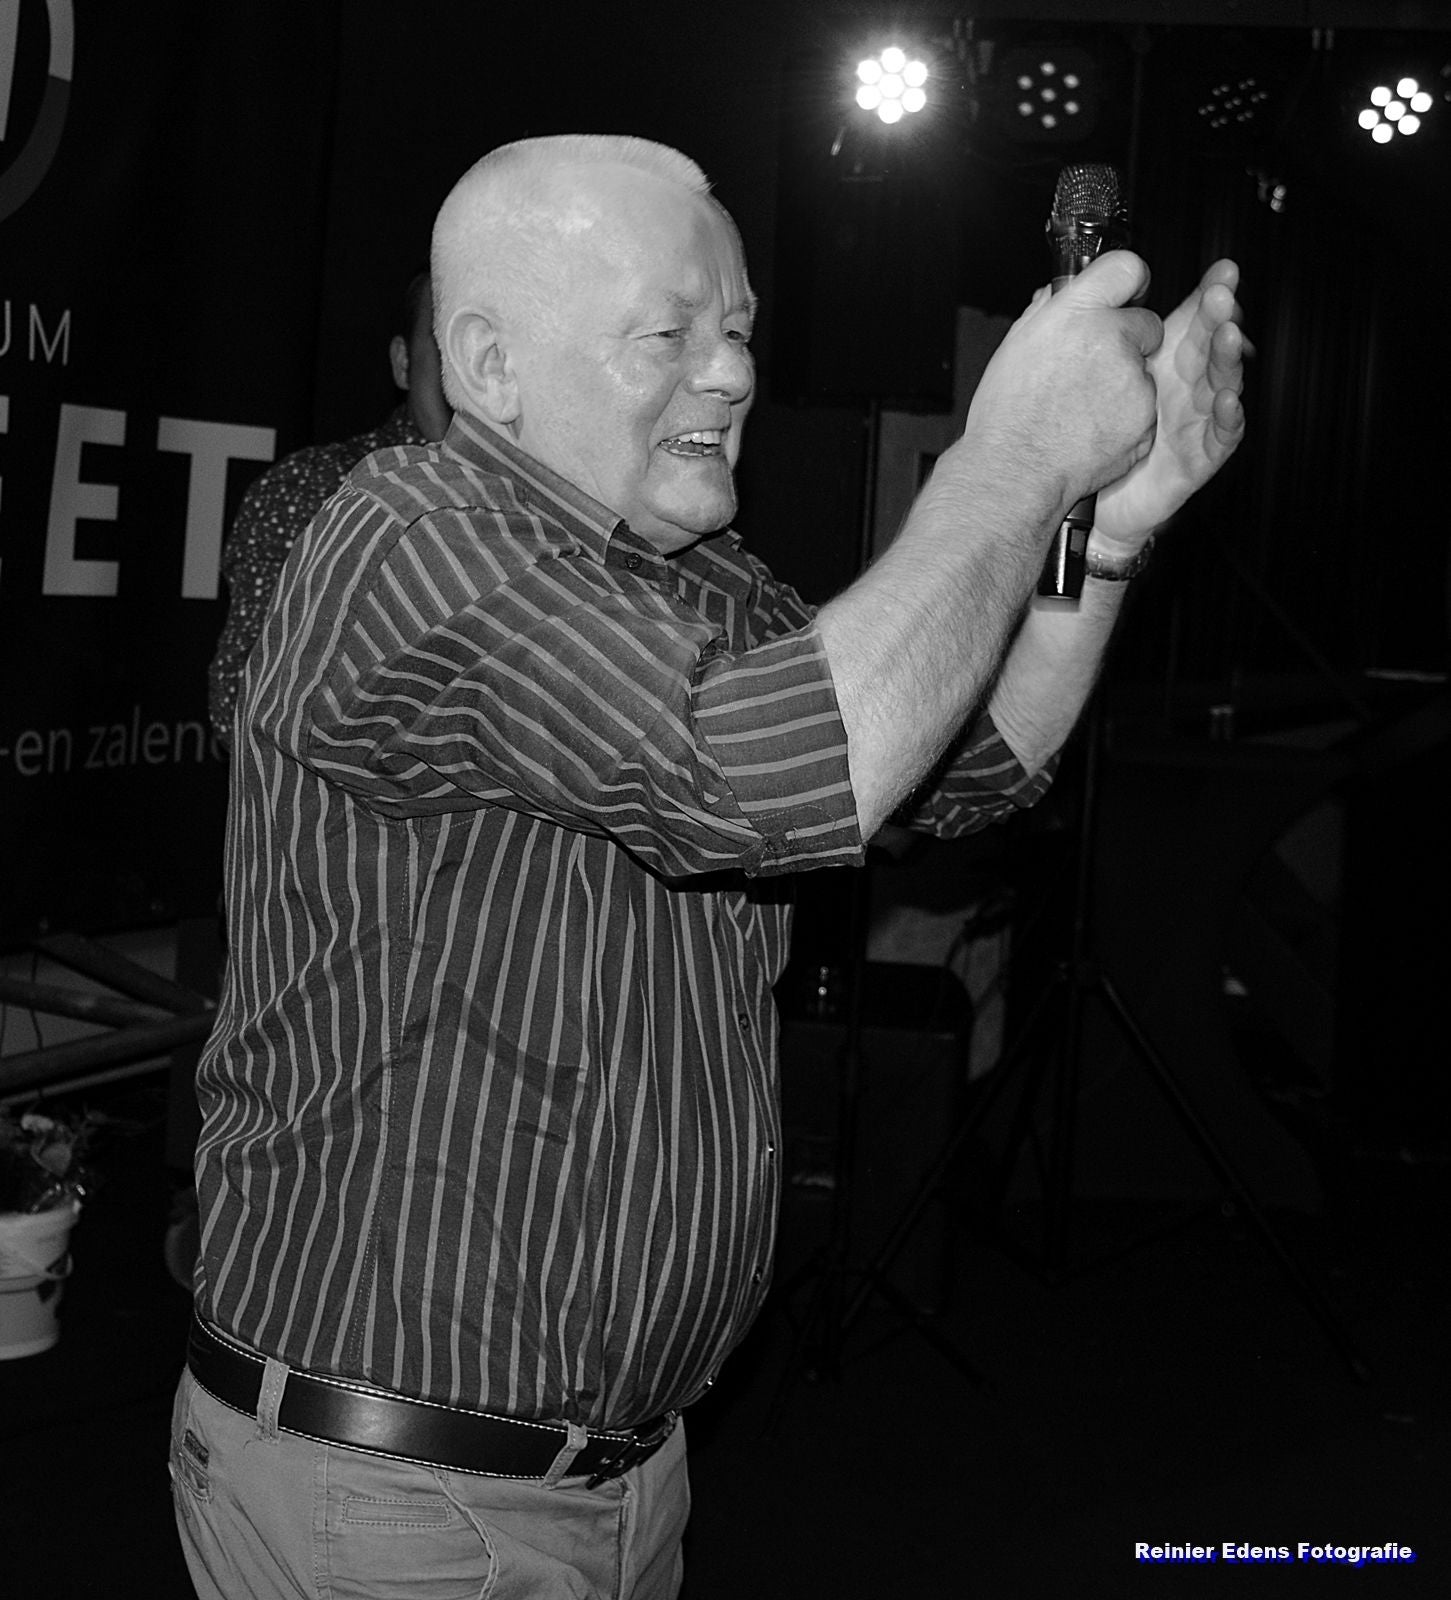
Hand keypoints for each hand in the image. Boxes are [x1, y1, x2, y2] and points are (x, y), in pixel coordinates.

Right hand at [956, 250, 1162, 531]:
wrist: (1015, 472)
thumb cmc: (1007, 416)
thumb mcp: (1014, 347)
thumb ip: (1045, 313)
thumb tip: (1056, 297)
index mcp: (1076, 314)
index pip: (1127, 268)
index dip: (1129, 281)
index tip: (1127, 292)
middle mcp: (1111, 340)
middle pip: (1147, 322)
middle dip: (1128, 341)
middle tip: (1094, 368)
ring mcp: (1132, 380)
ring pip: (1144, 372)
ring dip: (1123, 385)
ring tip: (1081, 409)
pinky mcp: (1145, 418)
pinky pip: (1144, 410)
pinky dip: (1125, 419)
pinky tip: (1090, 430)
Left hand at [1093, 259, 1247, 554]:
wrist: (1097, 500)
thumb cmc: (1101, 439)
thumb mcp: (1101, 383)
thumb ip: (1101, 341)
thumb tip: (1087, 292)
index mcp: (1166, 364)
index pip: (1194, 322)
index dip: (1210, 295)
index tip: (1221, 272)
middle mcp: (1187, 388)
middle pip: (1210, 345)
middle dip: (1220, 317)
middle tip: (1221, 294)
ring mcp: (1198, 420)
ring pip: (1222, 382)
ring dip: (1228, 357)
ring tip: (1228, 335)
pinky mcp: (1202, 455)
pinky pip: (1222, 434)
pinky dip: (1228, 415)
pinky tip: (1226, 398)